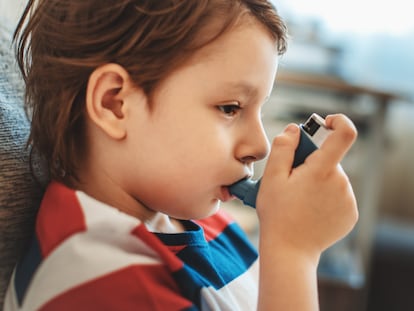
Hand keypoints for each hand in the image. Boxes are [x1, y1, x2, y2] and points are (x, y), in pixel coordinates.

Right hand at [256, 113, 357, 260]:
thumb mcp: (271, 178)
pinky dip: (325, 196)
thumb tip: (294, 130)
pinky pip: (338, 194)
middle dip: (312, 162)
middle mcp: (341, 183)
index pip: (344, 134)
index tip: (325, 124)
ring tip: (299, 200)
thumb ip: (283, 148)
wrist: (290, 250)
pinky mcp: (350, 214)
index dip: (337, 121)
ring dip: (318, 181)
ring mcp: (348, 200)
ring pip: (333, 177)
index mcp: (322, 171)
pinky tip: (310, 210)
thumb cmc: (277, 214)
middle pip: (330, 159)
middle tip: (292, 180)